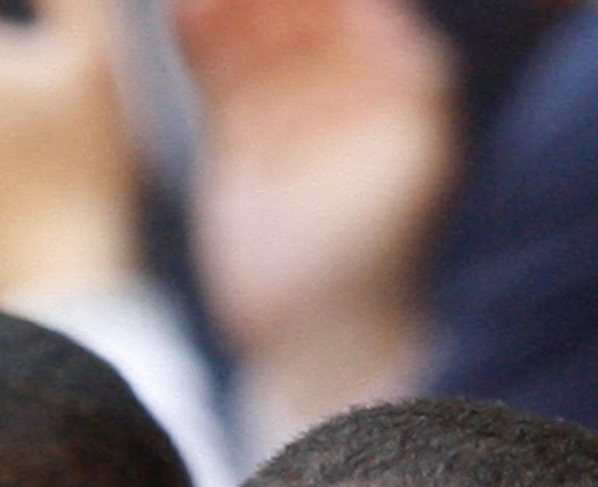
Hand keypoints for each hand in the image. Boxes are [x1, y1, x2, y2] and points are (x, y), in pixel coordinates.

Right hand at [173, 0, 456, 431]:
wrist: (317, 341)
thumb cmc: (376, 263)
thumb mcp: (412, 168)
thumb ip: (411, 88)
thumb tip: (389, 19)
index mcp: (390, 81)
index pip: (353, 6)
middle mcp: (339, 86)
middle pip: (297, 10)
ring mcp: (286, 110)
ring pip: (252, 33)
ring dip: (229, 7)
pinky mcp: (240, 138)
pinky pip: (217, 75)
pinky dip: (201, 43)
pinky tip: (185, 14)